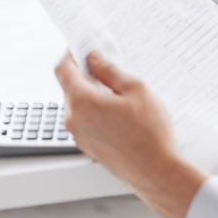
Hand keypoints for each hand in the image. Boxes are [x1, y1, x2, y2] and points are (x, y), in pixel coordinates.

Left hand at [54, 51, 207, 217]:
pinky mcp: (88, 146)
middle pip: (69, 87)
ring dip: (93, 94)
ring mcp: (79, 135)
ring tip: (121, 94)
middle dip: (85, 75)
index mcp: (81, 102)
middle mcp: (73, 119)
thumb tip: (95, 59)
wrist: (155, 169)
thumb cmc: (149, 132)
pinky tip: (121, 113)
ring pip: (78, 105)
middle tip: (108, 68)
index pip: (63, 69)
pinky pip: (86, 120)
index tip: (81, 48)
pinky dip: (97, 110)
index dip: (70, 54)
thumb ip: (110, 71)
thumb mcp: (135, 89)